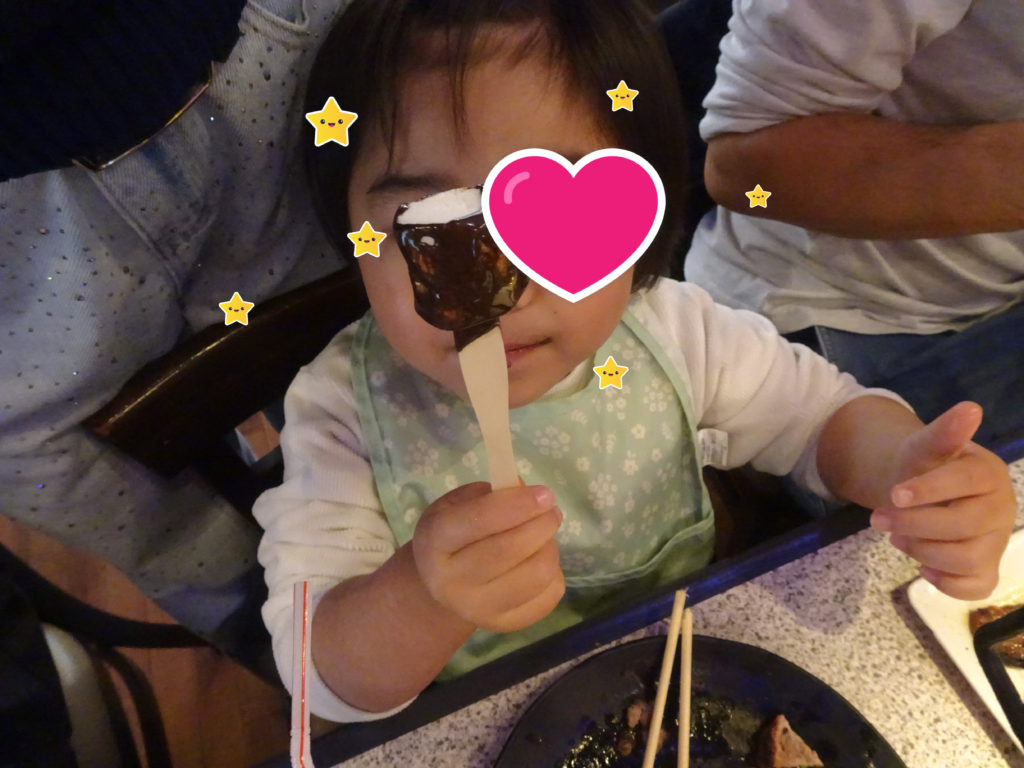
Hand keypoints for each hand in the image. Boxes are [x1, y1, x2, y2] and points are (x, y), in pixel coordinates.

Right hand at [411, 481, 564, 632]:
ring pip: (537, 574)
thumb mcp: (457, 505)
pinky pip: (549, 595)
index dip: (517, 504)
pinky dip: (554, 572)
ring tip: (543, 537)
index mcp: (434, 542)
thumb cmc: (454, 536)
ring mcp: (478, 610)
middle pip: (510, 549)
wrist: (443, 587)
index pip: (478, 521)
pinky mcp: (505, 625)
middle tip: (551, 511)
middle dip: (541, 524)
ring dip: (550, 547)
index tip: (545, 494)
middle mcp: (451, 583)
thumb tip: (530, 492)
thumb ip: (491, 494)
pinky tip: (538, 562)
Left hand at [870, 402, 1016, 599]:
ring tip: (895, 536)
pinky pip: (977, 588)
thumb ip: (943, 434)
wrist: (918, 492)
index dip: (929, 490)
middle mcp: (1002, 509)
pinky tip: (923, 568)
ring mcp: (996, 541)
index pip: (966, 482)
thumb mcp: (924, 447)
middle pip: (963, 526)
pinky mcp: (987, 568)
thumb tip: (970, 408)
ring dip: (922, 550)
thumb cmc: (925, 467)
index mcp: (990, 473)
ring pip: (967, 559)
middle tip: (878, 519)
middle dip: (913, 524)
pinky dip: (947, 583)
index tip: (894, 494)